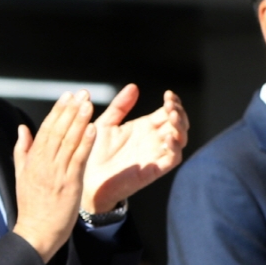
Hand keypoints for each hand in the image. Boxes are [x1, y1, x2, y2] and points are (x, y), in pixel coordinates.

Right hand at [12, 92, 98, 261]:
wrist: (36, 232)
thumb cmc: (32, 207)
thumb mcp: (21, 175)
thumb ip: (22, 150)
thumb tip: (22, 129)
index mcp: (33, 161)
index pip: (46, 130)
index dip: (58, 111)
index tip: (67, 96)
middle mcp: (44, 163)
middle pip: (58, 131)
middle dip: (70, 110)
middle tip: (81, 93)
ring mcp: (56, 173)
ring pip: (69, 141)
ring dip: (79, 121)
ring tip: (88, 103)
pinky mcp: (69, 183)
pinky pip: (78, 159)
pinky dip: (85, 142)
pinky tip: (93, 129)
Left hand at [83, 86, 188, 212]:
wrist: (85, 178)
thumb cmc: (92, 151)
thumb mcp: (105, 124)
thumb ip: (119, 106)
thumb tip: (134, 86)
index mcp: (144, 127)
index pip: (167, 112)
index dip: (173, 103)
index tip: (169, 94)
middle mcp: (152, 139)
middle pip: (178, 124)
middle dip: (179, 112)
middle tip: (170, 105)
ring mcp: (154, 154)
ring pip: (180, 140)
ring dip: (180, 127)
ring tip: (172, 116)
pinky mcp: (153, 170)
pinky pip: (172, 159)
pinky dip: (174, 148)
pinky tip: (167, 138)